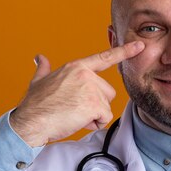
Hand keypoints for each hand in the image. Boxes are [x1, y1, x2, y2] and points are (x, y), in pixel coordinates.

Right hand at [9, 41, 144, 145]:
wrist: (31, 121)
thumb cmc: (34, 105)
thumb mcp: (38, 81)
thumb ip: (44, 68)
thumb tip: (39, 58)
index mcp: (76, 67)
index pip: (104, 58)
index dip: (124, 52)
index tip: (140, 46)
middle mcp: (86, 75)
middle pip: (107, 92)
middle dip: (96, 104)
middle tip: (74, 109)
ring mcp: (91, 89)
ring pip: (106, 106)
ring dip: (94, 115)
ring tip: (73, 115)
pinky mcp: (94, 105)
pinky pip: (104, 118)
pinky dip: (93, 124)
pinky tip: (77, 121)